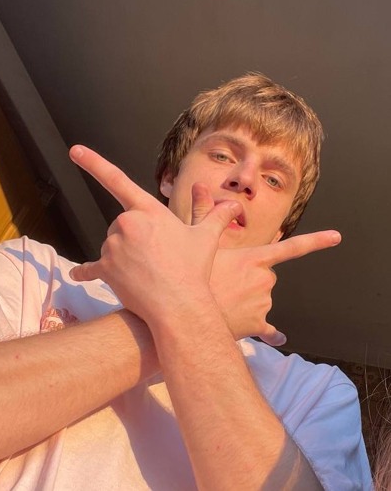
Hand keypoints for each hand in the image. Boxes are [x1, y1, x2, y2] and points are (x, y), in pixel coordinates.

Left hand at [68, 145, 239, 326]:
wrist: (180, 306)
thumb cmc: (193, 269)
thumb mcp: (206, 238)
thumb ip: (216, 216)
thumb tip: (234, 206)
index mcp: (147, 211)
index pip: (117, 180)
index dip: (94, 162)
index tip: (75, 151)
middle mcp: (125, 224)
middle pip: (121, 225)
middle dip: (133, 237)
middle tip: (154, 255)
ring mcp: (112, 248)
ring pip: (111, 246)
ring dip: (122, 256)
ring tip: (145, 272)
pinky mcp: (105, 270)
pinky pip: (89, 270)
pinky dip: (85, 273)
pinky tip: (78, 277)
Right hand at [192, 184, 341, 345]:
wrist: (185, 313)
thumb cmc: (192, 275)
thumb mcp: (196, 240)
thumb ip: (205, 213)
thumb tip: (198, 184)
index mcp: (255, 259)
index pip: (291, 248)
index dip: (316, 241)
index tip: (336, 237)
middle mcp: (265, 281)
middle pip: (266, 275)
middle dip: (251, 277)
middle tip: (225, 280)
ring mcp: (263, 304)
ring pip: (262, 298)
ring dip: (248, 298)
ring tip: (224, 299)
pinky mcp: (258, 325)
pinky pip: (269, 331)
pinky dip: (270, 333)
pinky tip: (274, 337)